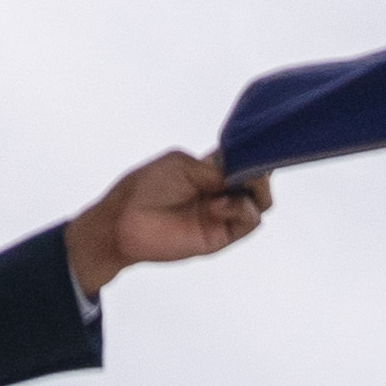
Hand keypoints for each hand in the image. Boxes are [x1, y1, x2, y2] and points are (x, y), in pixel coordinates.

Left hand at [62, 152, 270, 299]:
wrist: (124, 223)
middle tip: (253, 170)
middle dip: (260, 172)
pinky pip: (249, 222)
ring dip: (254, 191)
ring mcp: (221, 214)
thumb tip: (243, 170)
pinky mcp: (220, 236)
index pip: (244, 161)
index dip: (254, 155)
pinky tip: (220, 206)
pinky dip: (243, 209)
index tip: (260, 149)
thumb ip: (215, 168)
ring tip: (230, 191)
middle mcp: (220, 191)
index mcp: (210, 169)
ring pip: (258, 203)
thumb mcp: (181, 165)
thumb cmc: (145, 188)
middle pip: (257, 182)